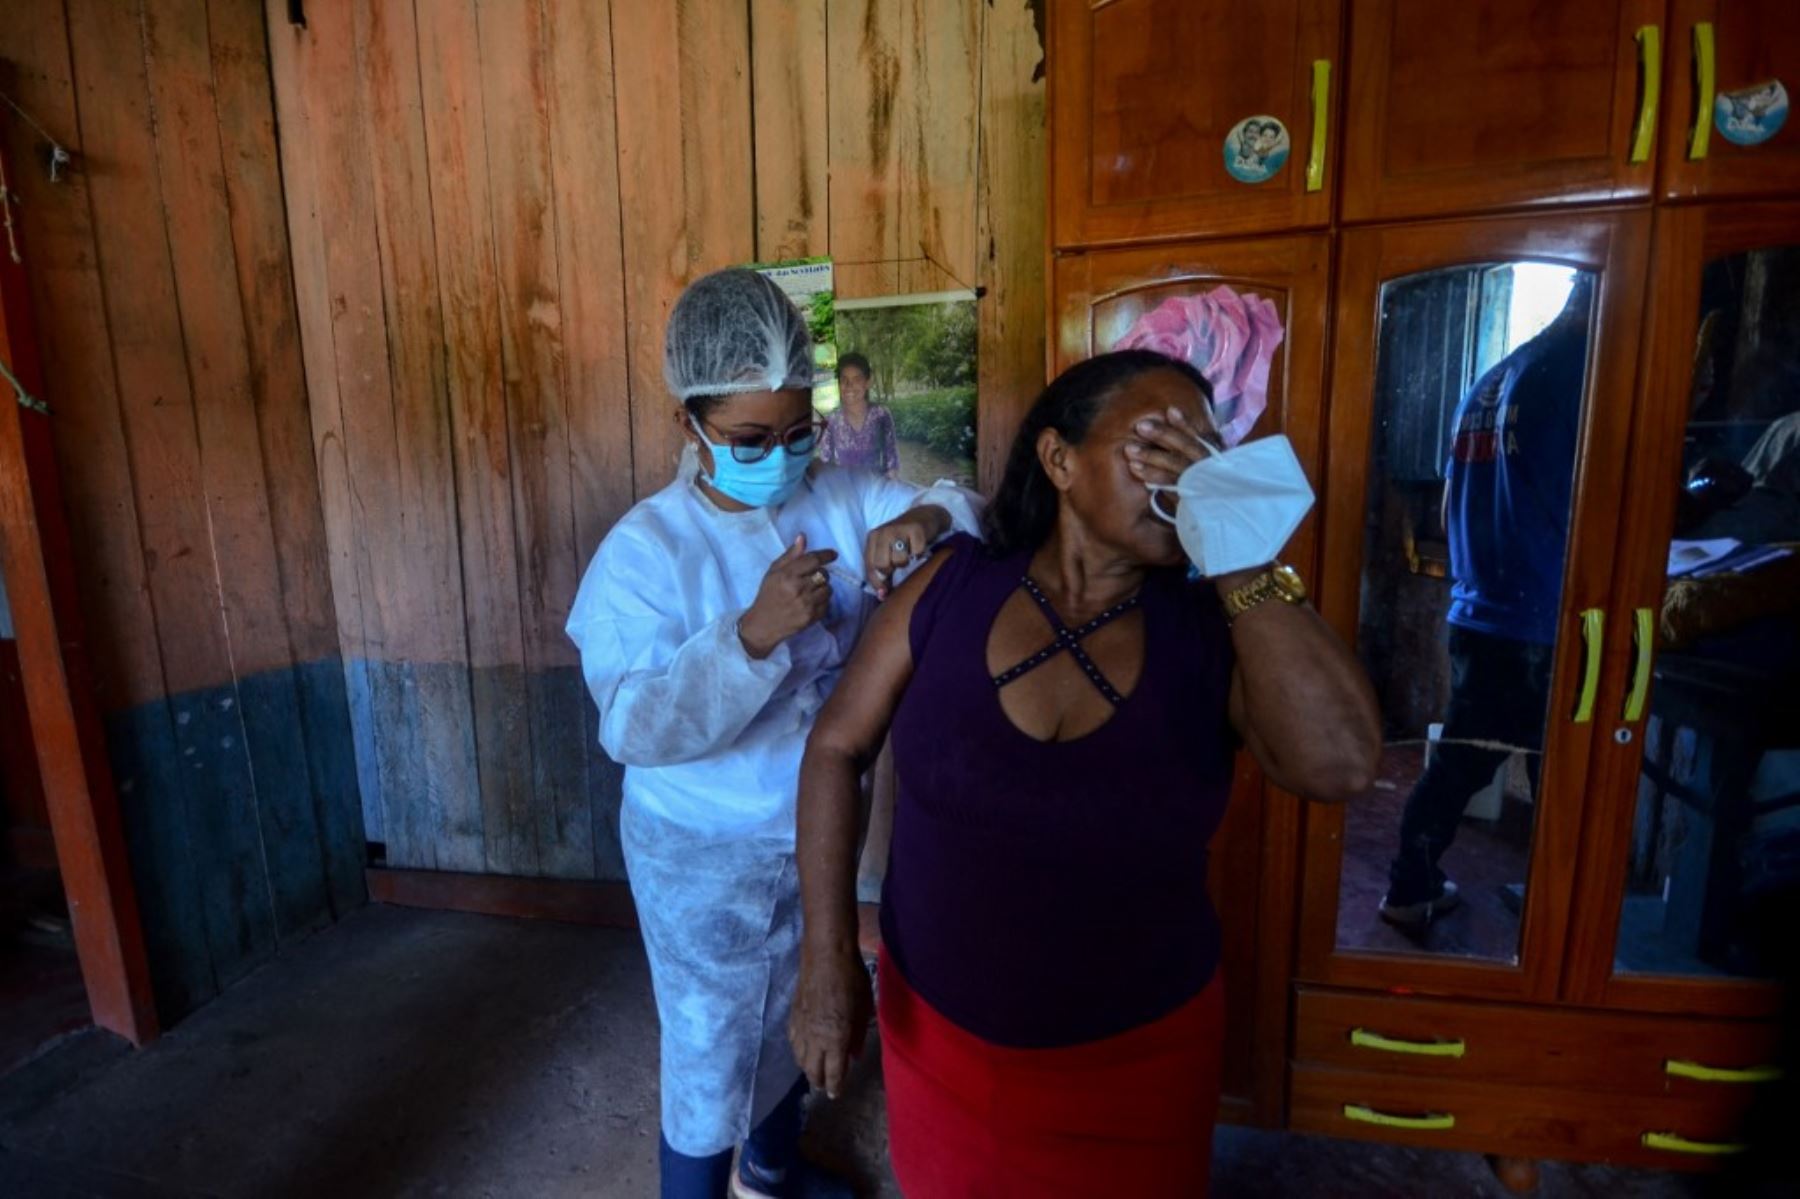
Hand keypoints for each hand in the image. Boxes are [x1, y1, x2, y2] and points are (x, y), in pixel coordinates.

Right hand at [739, 535, 837, 658]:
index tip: (833, 554)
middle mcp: (798, 589)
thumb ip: (790, 555)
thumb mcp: (774, 571)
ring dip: (822, 588)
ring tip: (810, 591)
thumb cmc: (768, 594)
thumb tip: (803, 537)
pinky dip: (822, 602)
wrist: (763, 624)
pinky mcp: (812, 618)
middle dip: (820, 574)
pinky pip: (827, 604)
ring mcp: (806, 605)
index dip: (826, 555)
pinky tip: (810, 602)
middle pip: (824, 574)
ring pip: (828, 589)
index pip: (813, 560)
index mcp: (787, 575)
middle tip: (810, 578)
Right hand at [789, 944, 873, 1098]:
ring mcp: (801, 1027)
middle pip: (813, 1070)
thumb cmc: (852, 980)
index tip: (835, 1095)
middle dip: (819, 1081)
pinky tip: (800, 1051)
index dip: (834, 1087)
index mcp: (836, 1039)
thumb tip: (854, 1055)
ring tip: (813, 1072)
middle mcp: (816, 1038)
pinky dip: (797, 1052)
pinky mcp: (793, 1015)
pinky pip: (792, 1042)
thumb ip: (859, 1035)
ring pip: (800, 1058)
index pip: (834, 1072)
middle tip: (824, 1086)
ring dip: (807, 1068)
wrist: (826, 956)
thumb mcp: (864, 1009)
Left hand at [864, 504, 949, 598]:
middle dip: (892, 570)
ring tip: (909, 554)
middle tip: (899, 564)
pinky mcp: (915, 529)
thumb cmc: (904, 540)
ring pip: (899, 560)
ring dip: (907, 562)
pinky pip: (916, 553)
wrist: (924, 516)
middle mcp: (882, 532)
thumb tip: (882, 596)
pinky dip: (920, 554)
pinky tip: (919, 548)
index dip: (877, 583)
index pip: (869, 566)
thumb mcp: (888, 553)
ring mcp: (898, 529)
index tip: (885, 592)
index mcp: (872, 538)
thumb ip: (882, 574)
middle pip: (882, 564)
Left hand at [1124, 405, 1218, 500]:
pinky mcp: (1191, 499)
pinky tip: (1135, 469)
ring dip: (1151, 455)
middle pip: (1186, 447)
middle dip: (1163, 435)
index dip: (1186, 425)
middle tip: (1140, 426)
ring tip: (1129, 449)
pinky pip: (1170, 484)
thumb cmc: (1208, 493)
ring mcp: (1201, 483)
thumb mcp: (1206, 471)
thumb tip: (1175, 430)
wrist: (1221, 524)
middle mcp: (1211, 468)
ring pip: (1175, 464)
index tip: (1170, 410)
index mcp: (1216, 458)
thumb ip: (1194, 454)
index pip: (1200, 437)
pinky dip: (1153, 475)